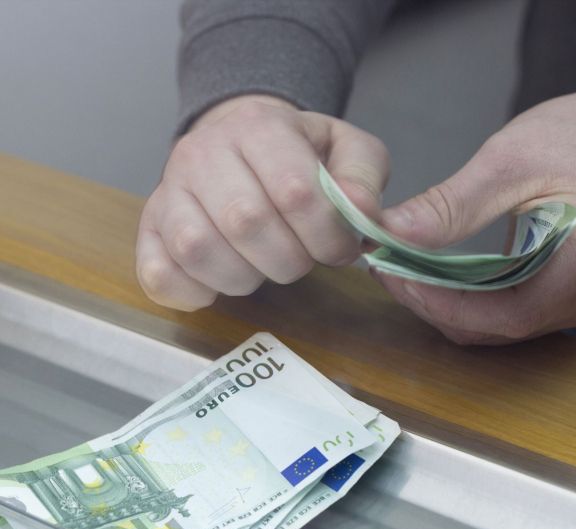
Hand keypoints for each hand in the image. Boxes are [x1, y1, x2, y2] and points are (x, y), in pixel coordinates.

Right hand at [136, 95, 388, 309]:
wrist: (240, 142)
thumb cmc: (298, 154)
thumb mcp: (347, 151)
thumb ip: (362, 178)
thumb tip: (360, 214)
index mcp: (259, 126)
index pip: (295, 192)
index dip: (327, 236)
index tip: (338, 248)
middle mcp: (203, 152)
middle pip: (246, 223)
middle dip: (290, 260)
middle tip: (302, 258)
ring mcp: (169, 191)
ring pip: (198, 250)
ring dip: (244, 277)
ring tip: (262, 266)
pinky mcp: (150, 227)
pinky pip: (158, 274)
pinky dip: (192, 292)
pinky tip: (220, 284)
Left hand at [375, 82, 575, 344]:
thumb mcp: (509, 160)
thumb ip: (451, 204)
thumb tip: (393, 232)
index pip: (507, 312)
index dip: (443, 304)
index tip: (394, 275)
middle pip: (495, 324)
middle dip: (433, 302)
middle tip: (386, 269)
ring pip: (495, 325)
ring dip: (444, 304)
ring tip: (402, 270)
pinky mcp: (563, 295)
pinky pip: (505, 312)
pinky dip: (464, 300)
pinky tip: (434, 275)